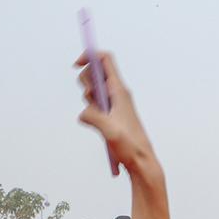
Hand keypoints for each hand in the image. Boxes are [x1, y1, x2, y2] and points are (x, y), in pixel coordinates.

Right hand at [76, 51, 154, 174]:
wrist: (141, 162)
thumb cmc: (131, 146)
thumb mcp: (108, 129)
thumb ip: (92, 116)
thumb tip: (83, 114)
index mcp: (119, 90)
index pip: (105, 59)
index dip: (90, 57)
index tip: (77, 65)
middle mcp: (117, 94)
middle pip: (95, 73)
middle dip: (86, 82)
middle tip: (91, 100)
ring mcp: (114, 105)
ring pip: (93, 91)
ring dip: (88, 100)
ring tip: (98, 118)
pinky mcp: (111, 116)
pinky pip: (95, 106)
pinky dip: (91, 112)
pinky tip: (98, 126)